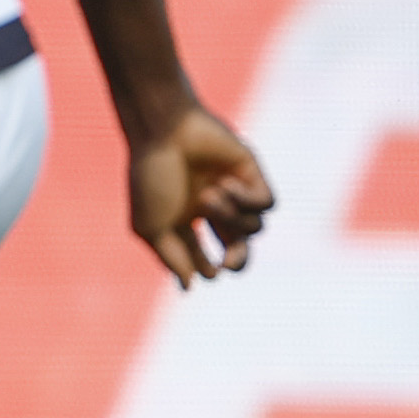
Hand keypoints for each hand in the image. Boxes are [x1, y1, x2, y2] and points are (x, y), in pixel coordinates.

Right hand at [133, 102, 273, 285]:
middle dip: (238, 260)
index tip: (208, 270)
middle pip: (239, 247)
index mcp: (185, 220)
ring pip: (254, 227)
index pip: (205, 256)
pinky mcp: (251, 172)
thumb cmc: (152, 177)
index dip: (209, 268)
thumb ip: (172, 259)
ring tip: (208, 196)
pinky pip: (267, 203)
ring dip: (231, 217)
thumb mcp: (151, 227)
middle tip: (230, 262)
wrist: (163, 130)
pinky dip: (248, 200)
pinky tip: (225, 184)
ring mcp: (233, 189)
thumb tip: (189, 287)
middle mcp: (211, 207)